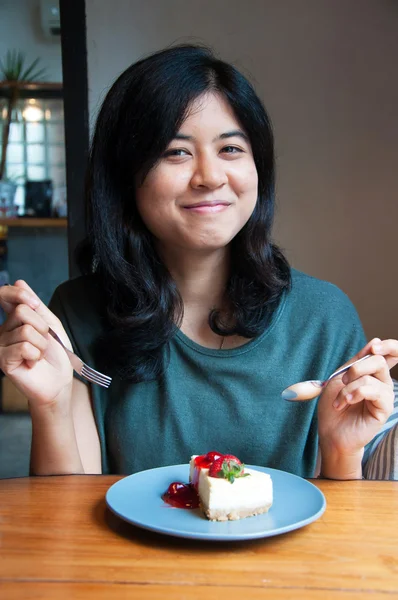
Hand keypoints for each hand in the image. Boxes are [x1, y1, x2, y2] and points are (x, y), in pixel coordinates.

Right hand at [0, 280, 72, 406]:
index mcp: (13, 319)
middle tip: (43, 341)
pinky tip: (33, 362)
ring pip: (26, 330)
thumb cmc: (55, 354)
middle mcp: (3, 330)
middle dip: (42, 326)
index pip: (5, 295)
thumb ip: (35, 304)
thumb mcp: (50, 323)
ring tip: (39, 354)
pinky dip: (36, 354)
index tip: (34, 304)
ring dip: (41, 343)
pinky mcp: (2, 360)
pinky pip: (24, 346)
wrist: (58, 380)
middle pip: (23, 311)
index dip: (18, 293)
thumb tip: (19, 282)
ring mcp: (1, 345)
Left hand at [318, 338, 396, 475]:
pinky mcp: (384, 408)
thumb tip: (375, 341)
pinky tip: (346, 402)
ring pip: (371, 376)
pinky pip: (373, 391)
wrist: (331, 432)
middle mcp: (382, 382)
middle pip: (379, 359)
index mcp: (373, 373)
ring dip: (349, 386)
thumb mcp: (340, 377)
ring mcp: (385, 395)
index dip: (389, 346)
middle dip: (357, 367)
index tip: (374, 347)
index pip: (391, 353)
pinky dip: (354, 393)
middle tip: (343, 380)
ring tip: (341, 400)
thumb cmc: (333, 406)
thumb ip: (356, 360)